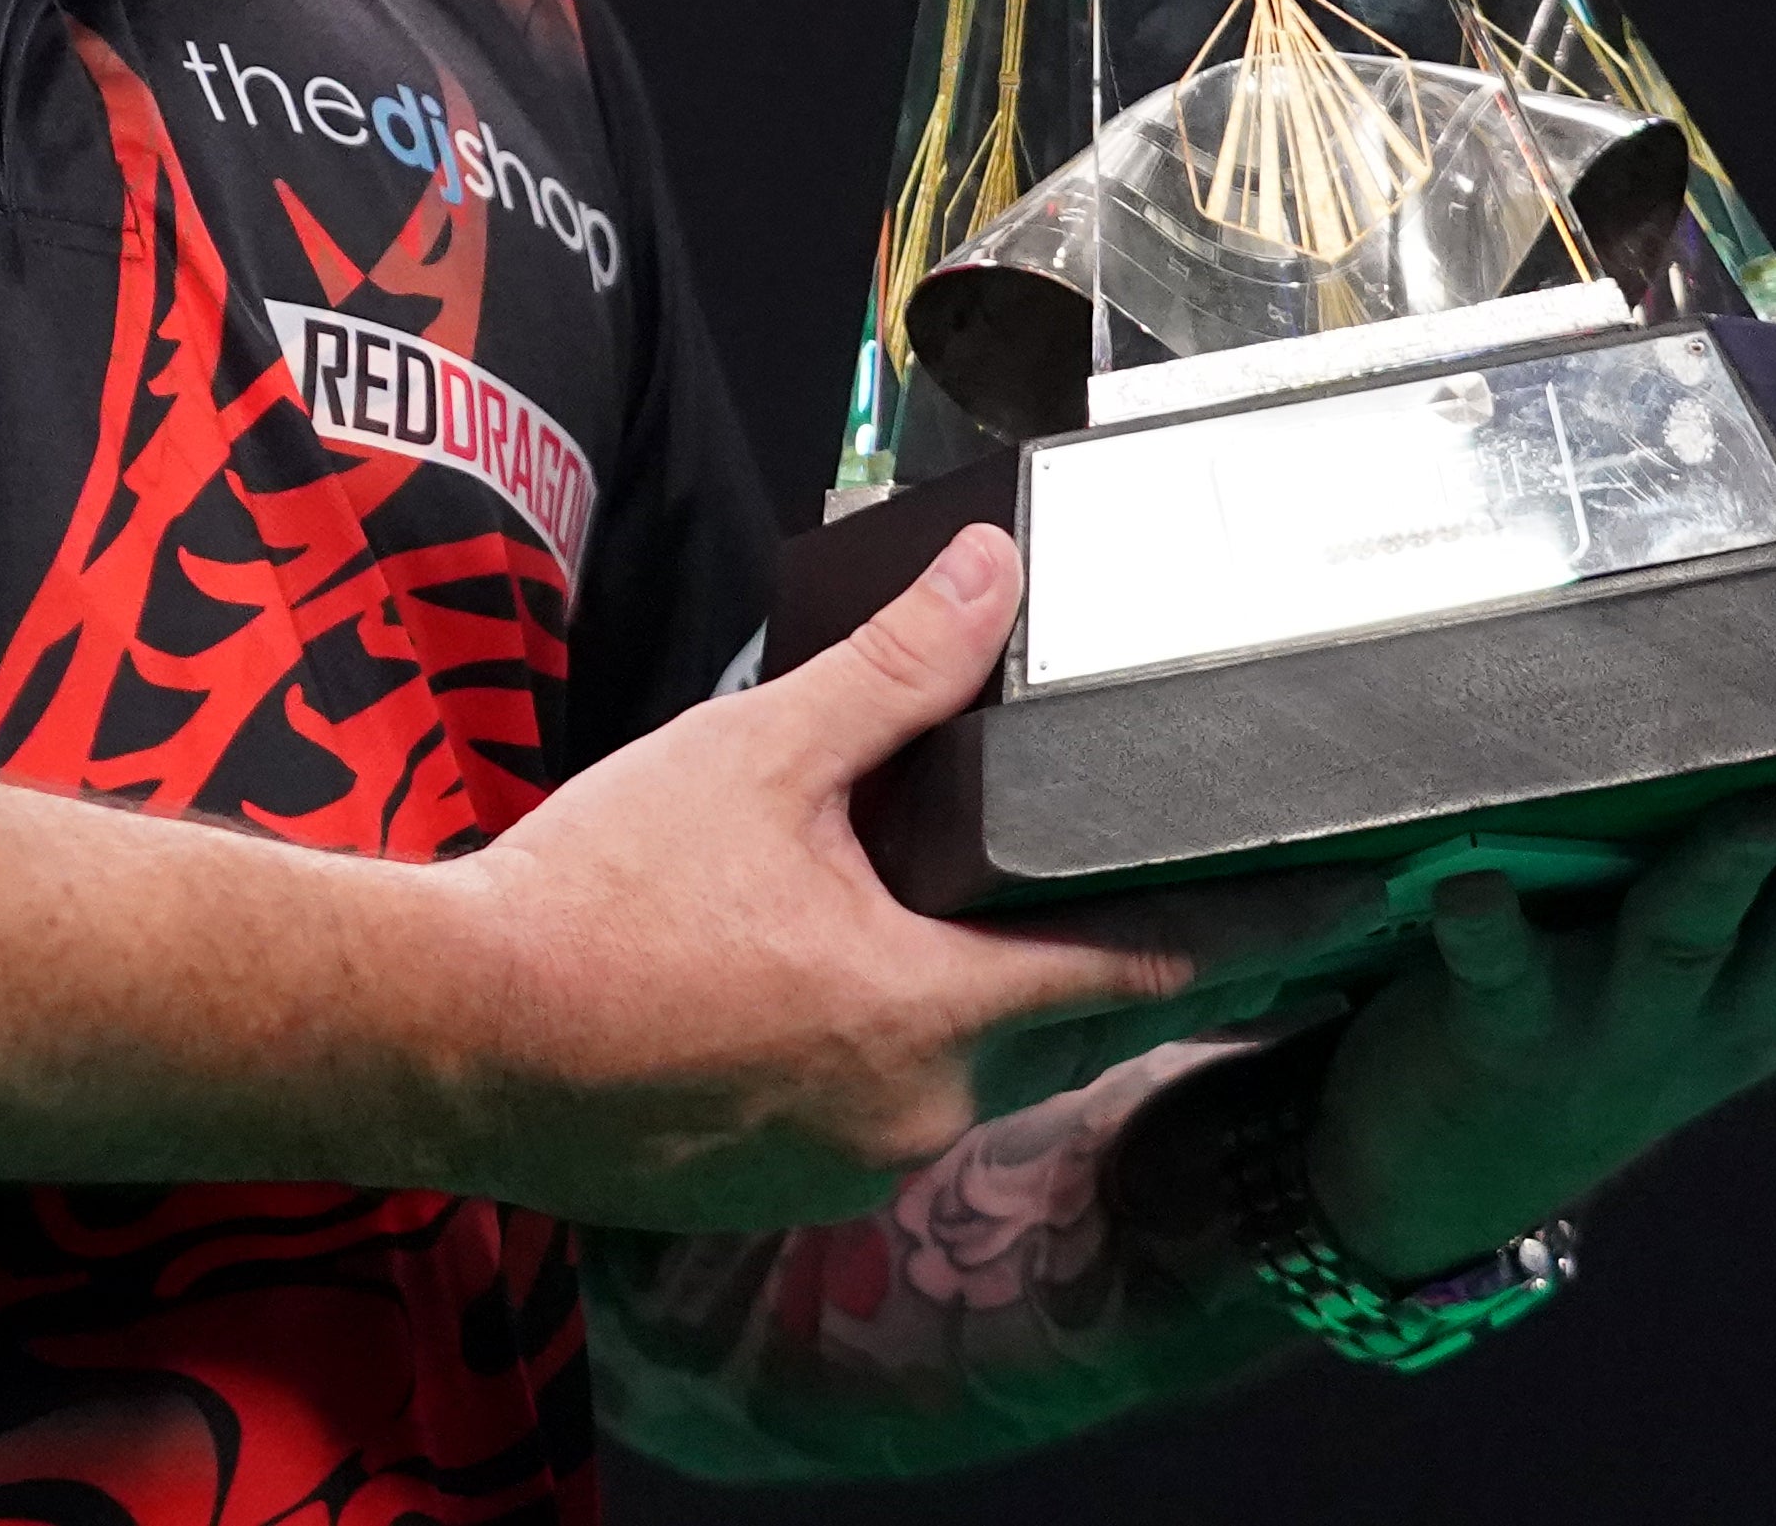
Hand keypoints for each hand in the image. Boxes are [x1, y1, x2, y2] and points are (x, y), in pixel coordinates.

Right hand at [448, 527, 1370, 1236]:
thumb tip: (991, 578)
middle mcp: (916, 1113)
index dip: (1239, 930)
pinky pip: (865, 1114)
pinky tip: (779, 988)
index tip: (1329, 912)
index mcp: (932, 1008)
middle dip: (1050, 948)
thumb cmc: (592, 901)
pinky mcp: (777, 1197)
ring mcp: (847, 1169)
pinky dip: (854, 1048)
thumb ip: (894, 675)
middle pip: (1042, 1020)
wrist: (447, 1035)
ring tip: (854, 911)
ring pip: (946, 1068)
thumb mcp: (756, 754)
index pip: (1140, 971)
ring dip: (933, 995)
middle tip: (1046, 879)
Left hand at [1302, 746, 1775, 1281]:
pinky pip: (1498, 973)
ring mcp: (1628, 1026)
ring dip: (1736, 867)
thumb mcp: (1725, 932)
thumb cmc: (1600, 995)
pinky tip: (1465, 882)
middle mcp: (1744, 1004)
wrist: (1453, 1171)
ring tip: (1767, 797)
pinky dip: (1486, 925)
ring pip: (1696, 936)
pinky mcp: (1502, 1033)